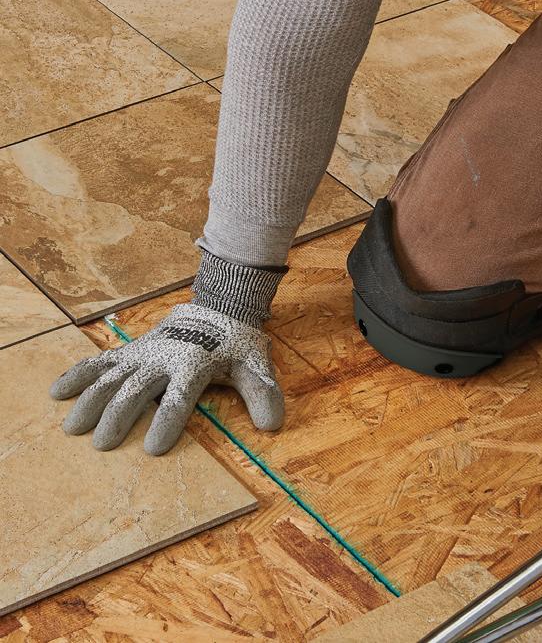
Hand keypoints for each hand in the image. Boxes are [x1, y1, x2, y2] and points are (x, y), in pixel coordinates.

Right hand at [51, 304, 282, 454]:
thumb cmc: (237, 344)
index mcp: (195, 365)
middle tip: (104, 445)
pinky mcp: (131, 350)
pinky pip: (100, 362)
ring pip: (111, 377)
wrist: (219, 306)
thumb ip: (263, 395)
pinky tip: (57, 393)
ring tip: (73, 429)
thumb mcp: (256, 366)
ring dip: (90, 402)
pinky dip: (78, 375)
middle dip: (119, 417)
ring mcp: (143, 353)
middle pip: (136, 389)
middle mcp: (164, 358)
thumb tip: (272, 425)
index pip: (179, 397)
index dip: (167, 421)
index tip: (154, 448)